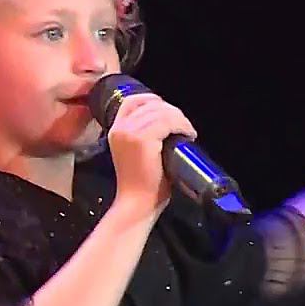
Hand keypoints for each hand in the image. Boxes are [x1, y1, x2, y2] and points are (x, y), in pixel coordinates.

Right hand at [106, 93, 197, 214]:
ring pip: (162, 111)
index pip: (133, 101)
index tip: (170, 113)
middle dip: (172, 111)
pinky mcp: (143, 139)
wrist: (137, 204)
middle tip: (184, 127)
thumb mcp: (136, 154)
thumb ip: (143, 136)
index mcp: (116, 130)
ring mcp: (130, 132)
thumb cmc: (140, 185)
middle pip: (150, 104)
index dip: (154, 101)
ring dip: (180, 119)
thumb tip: (166, 123)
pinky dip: (182, 125)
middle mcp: (120, 128)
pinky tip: (188, 134)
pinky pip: (168, 122)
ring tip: (188, 132)